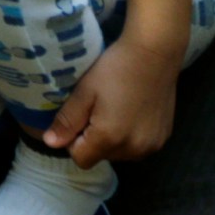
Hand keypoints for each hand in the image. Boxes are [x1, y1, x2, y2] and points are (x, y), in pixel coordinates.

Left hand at [42, 36, 182, 167]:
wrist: (154, 54)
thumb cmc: (114, 69)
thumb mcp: (84, 92)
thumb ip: (67, 121)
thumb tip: (50, 143)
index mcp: (110, 139)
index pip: (81, 160)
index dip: (72, 142)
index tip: (77, 118)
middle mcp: (134, 149)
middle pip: (101, 157)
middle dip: (92, 140)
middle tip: (95, 109)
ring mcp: (152, 146)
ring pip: (119, 154)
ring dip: (111, 139)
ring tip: (113, 109)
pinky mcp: (163, 139)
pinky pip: (137, 147)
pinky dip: (129, 136)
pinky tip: (130, 112)